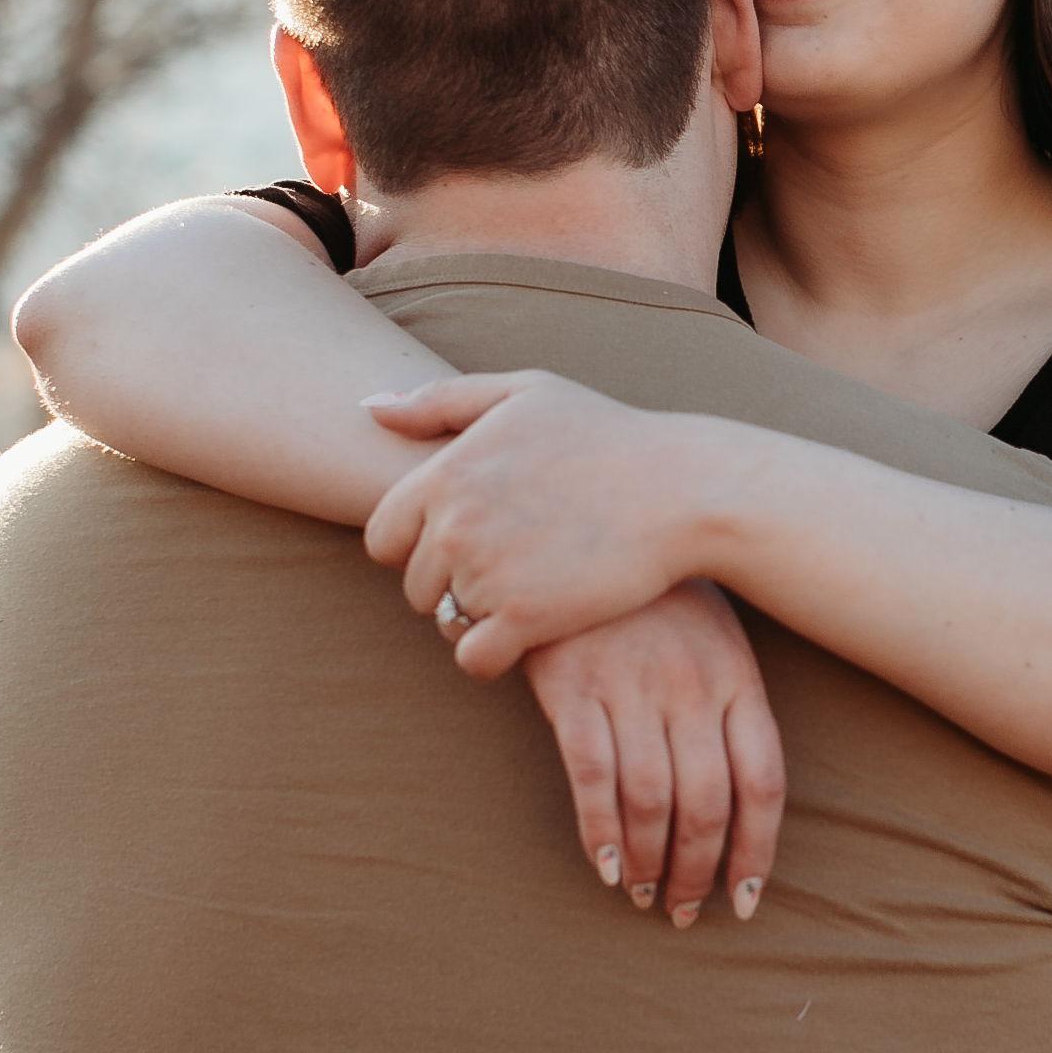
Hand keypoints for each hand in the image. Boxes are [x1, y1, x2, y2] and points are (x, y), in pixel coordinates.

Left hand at [361, 370, 728, 678]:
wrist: (682, 489)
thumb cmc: (607, 436)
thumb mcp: (526, 393)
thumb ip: (442, 401)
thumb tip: (370, 408)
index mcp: (446, 473)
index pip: (382, 538)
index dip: (421, 546)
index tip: (471, 540)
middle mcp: (455, 525)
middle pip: (416, 586)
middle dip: (454, 584)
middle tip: (515, 567)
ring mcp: (487, 573)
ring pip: (447, 623)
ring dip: (480, 618)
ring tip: (532, 590)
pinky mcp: (524, 618)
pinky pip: (474, 659)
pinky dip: (496, 656)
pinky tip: (533, 632)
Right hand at [520, 583, 787, 926]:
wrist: (578, 519)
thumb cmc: (651, 591)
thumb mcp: (712, 632)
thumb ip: (729, 702)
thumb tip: (740, 793)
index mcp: (736, 676)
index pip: (763, 782)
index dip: (757, 851)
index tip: (744, 897)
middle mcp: (690, 687)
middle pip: (709, 805)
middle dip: (698, 872)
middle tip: (682, 909)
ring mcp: (631, 685)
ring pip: (652, 800)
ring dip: (649, 862)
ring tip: (642, 894)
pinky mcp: (571, 685)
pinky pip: (591, 775)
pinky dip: (600, 831)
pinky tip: (605, 866)